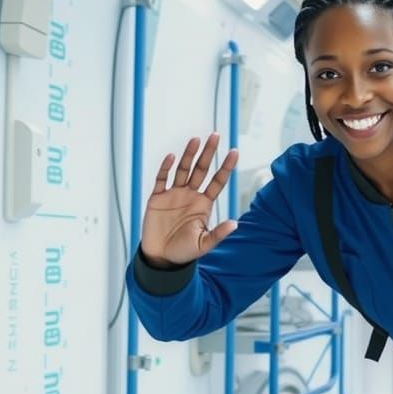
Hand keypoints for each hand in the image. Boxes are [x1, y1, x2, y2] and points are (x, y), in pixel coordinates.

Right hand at [140, 134, 238, 267]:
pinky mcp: (157, 198)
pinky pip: (161, 180)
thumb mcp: (204, 244)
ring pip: (182, 170)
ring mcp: (174, 195)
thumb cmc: (184, 252)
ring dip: (189, 155)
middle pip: (201, 170)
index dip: (225, 167)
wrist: (161, 258)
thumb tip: (235, 224)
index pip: (217, 181)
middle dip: (208, 153)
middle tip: (215, 135)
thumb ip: (218, 234)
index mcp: (204, 204)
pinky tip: (171, 157)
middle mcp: (191, 195)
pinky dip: (165, 168)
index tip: (234, 151)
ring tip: (196, 140)